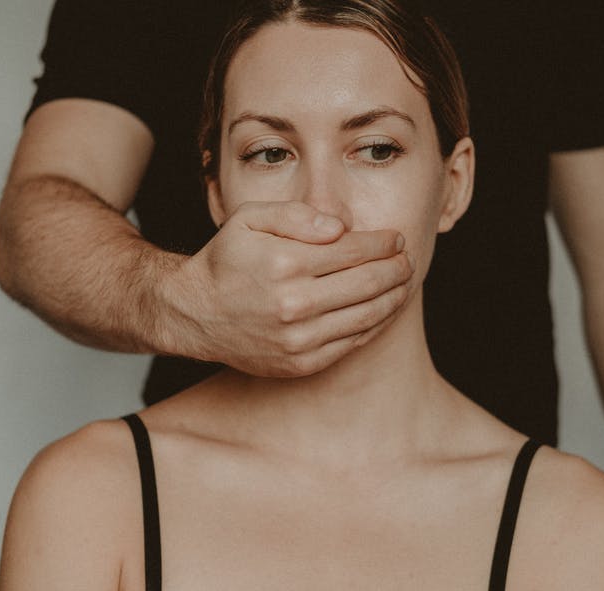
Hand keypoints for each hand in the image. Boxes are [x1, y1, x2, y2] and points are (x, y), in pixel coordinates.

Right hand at [161, 200, 413, 376]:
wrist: (197, 314)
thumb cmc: (227, 260)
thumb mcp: (249, 219)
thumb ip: (296, 215)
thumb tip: (341, 228)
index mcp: (285, 263)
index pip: (354, 250)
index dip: (383, 243)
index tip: (396, 239)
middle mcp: (294, 304)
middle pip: (369, 282)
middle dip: (397, 268)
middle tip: (406, 260)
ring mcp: (300, 338)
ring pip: (368, 314)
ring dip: (394, 296)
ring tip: (403, 282)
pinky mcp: (302, 362)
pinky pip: (353, 342)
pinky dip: (375, 323)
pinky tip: (382, 308)